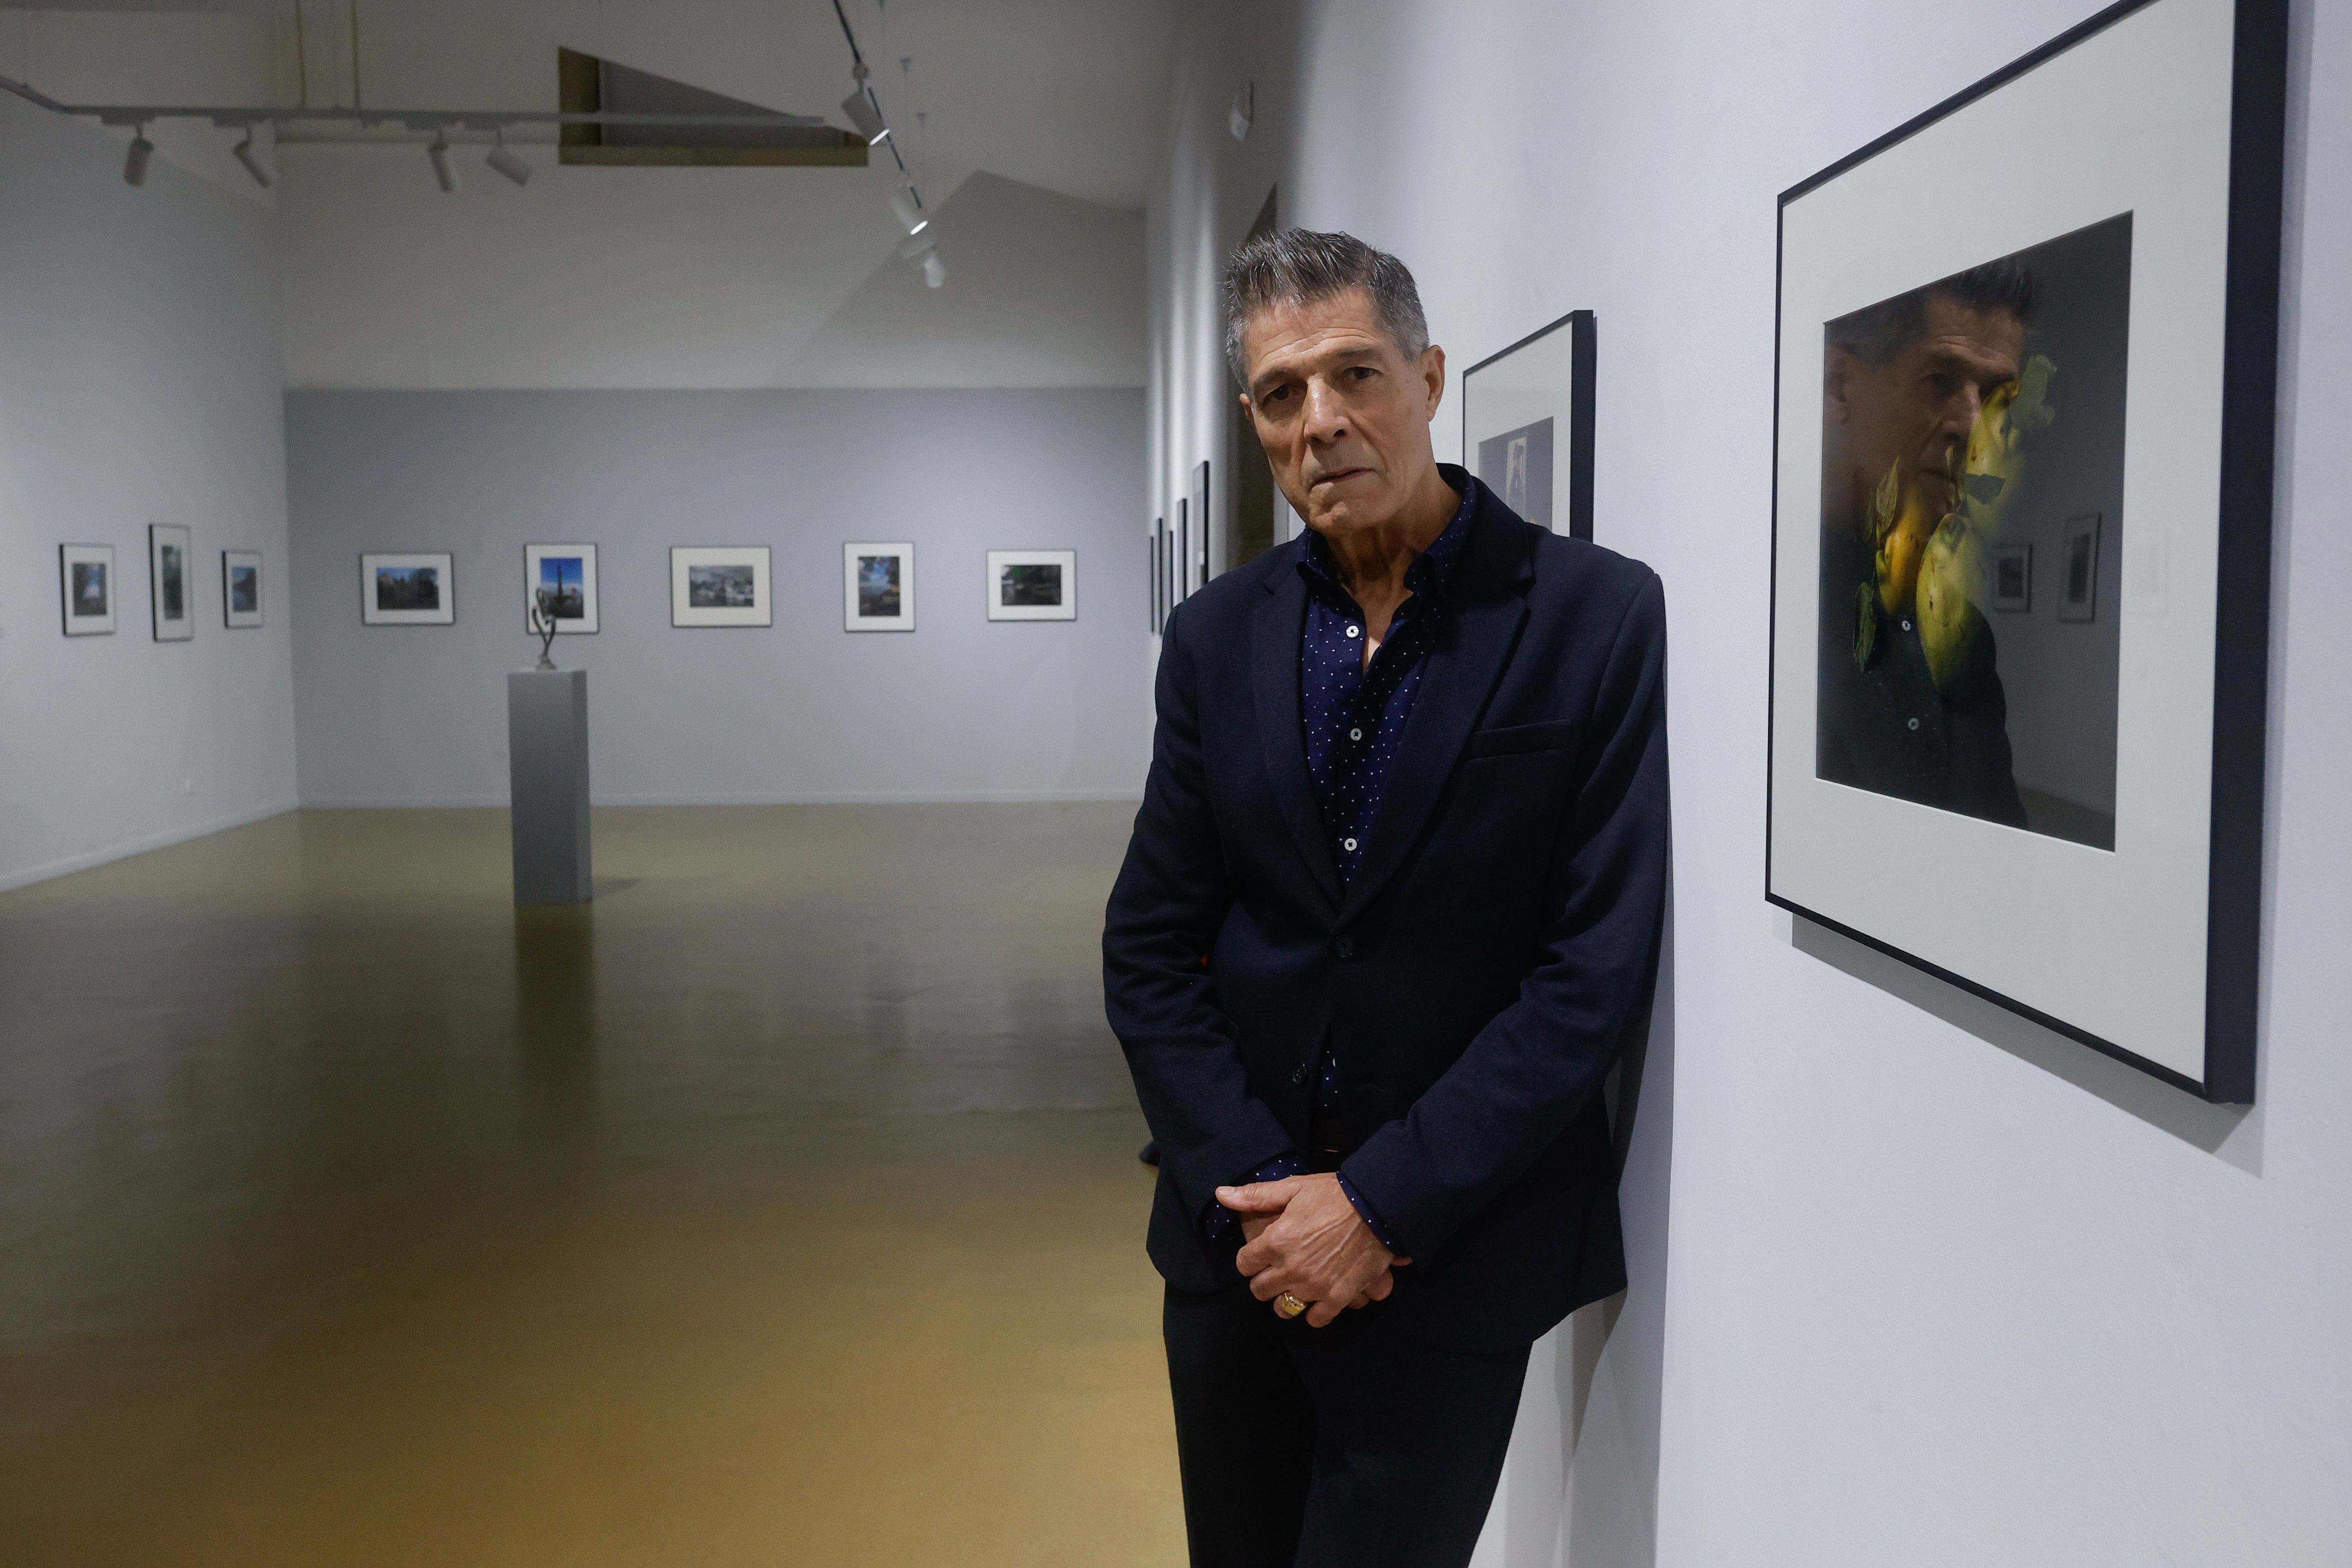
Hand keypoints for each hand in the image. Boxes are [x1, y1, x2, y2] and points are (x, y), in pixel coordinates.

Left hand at [1215, 1174, 1410, 1327]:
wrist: (1378, 1207)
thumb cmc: (1334, 1194)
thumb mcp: (1293, 1187)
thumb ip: (1255, 1195)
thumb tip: (1221, 1194)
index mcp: (1275, 1242)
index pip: (1244, 1264)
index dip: (1250, 1259)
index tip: (1260, 1255)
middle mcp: (1289, 1268)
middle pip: (1260, 1290)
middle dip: (1264, 1281)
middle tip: (1276, 1271)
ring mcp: (1313, 1286)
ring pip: (1284, 1309)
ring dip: (1285, 1300)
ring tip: (1294, 1289)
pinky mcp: (1337, 1297)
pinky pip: (1316, 1319)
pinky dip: (1314, 1313)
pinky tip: (1317, 1301)